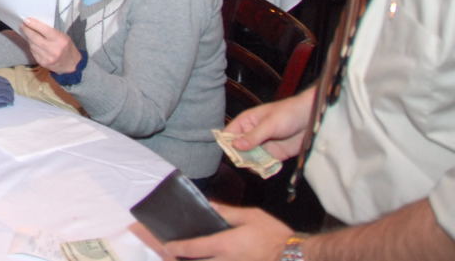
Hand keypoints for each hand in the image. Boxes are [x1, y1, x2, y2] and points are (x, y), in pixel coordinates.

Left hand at [20, 17, 80, 73]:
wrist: (71, 64)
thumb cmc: (67, 47)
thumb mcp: (63, 36)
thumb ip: (50, 31)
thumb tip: (35, 25)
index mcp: (60, 40)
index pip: (44, 30)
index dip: (34, 25)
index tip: (26, 20)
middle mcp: (53, 49)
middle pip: (35, 38)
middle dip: (27, 30)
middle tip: (23, 25)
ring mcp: (47, 57)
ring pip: (32, 45)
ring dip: (29, 38)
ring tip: (28, 33)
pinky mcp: (43, 63)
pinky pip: (33, 52)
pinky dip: (32, 46)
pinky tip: (33, 43)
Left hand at [161, 203, 293, 260]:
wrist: (296, 256)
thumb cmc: (274, 234)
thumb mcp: (251, 216)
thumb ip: (227, 212)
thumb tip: (208, 204)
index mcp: (226, 245)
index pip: (193, 248)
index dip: (175, 247)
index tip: (164, 245)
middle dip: (175, 260)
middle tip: (164, 254)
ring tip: (175, 258)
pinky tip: (198, 260)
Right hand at [224, 88, 314, 160]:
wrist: (311, 119)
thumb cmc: (288, 113)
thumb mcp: (269, 124)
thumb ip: (253, 136)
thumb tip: (235, 145)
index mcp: (246, 122)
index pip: (229, 134)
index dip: (226, 144)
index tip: (231, 153)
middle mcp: (251, 135)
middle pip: (238, 150)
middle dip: (240, 157)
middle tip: (246, 162)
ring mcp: (262, 146)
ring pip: (250, 159)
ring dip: (251, 165)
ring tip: (257, 167)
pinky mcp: (274, 155)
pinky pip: (264, 164)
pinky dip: (263, 169)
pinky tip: (265, 170)